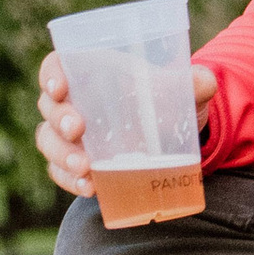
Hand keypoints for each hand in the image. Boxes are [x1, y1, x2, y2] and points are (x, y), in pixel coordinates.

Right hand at [36, 49, 215, 202]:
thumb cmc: (167, 99)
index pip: (57, 66)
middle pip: (49, 107)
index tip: (60, 88)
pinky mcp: (76, 163)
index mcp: (92, 72)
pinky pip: (60, 172)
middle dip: (59, 119)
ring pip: (49, 141)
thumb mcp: (183, 89)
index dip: (51, 74)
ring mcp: (71, 135)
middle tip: (77, 129)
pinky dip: (69, 181)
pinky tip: (89, 188)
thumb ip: (195, 82)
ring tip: (85, 168)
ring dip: (61, 154)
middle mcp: (75, 101)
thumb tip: (205, 82)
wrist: (172, 134)